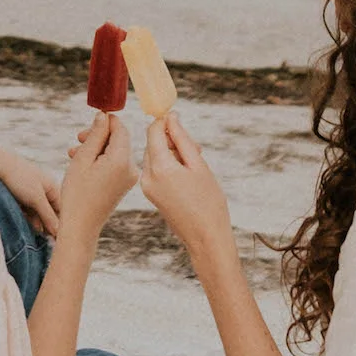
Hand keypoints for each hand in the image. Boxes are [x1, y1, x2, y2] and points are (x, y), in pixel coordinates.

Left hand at [0, 147, 61, 236]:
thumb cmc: (20, 179)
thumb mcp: (36, 199)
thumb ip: (48, 216)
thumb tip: (59, 231)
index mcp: (52, 186)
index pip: (61, 209)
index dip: (60, 223)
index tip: (58, 238)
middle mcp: (43, 188)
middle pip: (49, 211)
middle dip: (48, 224)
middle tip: (47, 239)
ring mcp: (31, 190)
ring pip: (37, 211)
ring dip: (37, 222)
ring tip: (37, 233)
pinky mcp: (19, 193)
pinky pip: (27, 208)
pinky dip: (27, 216)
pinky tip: (27, 223)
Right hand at [59, 112, 135, 238]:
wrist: (81, 225)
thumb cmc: (77, 192)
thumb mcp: (82, 158)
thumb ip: (96, 134)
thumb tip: (104, 116)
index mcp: (122, 160)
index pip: (120, 129)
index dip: (106, 121)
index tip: (89, 122)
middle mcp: (131, 168)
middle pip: (118, 139)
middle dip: (99, 135)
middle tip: (79, 138)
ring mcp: (129, 178)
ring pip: (115, 151)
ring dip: (97, 148)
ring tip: (75, 153)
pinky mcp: (125, 184)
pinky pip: (115, 163)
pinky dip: (101, 159)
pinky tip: (83, 163)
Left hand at [139, 113, 236, 264]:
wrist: (206, 238)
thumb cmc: (208, 201)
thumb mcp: (199, 165)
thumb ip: (182, 139)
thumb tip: (171, 117)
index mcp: (160, 167)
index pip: (153, 131)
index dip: (165, 121)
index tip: (179, 119)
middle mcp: (147, 176)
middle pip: (153, 143)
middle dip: (172, 140)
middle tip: (196, 149)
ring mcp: (146, 187)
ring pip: (154, 156)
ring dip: (171, 153)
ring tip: (194, 165)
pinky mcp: (150, 194)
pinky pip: (155, 170)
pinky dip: (168, 165)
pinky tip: (186, 175)